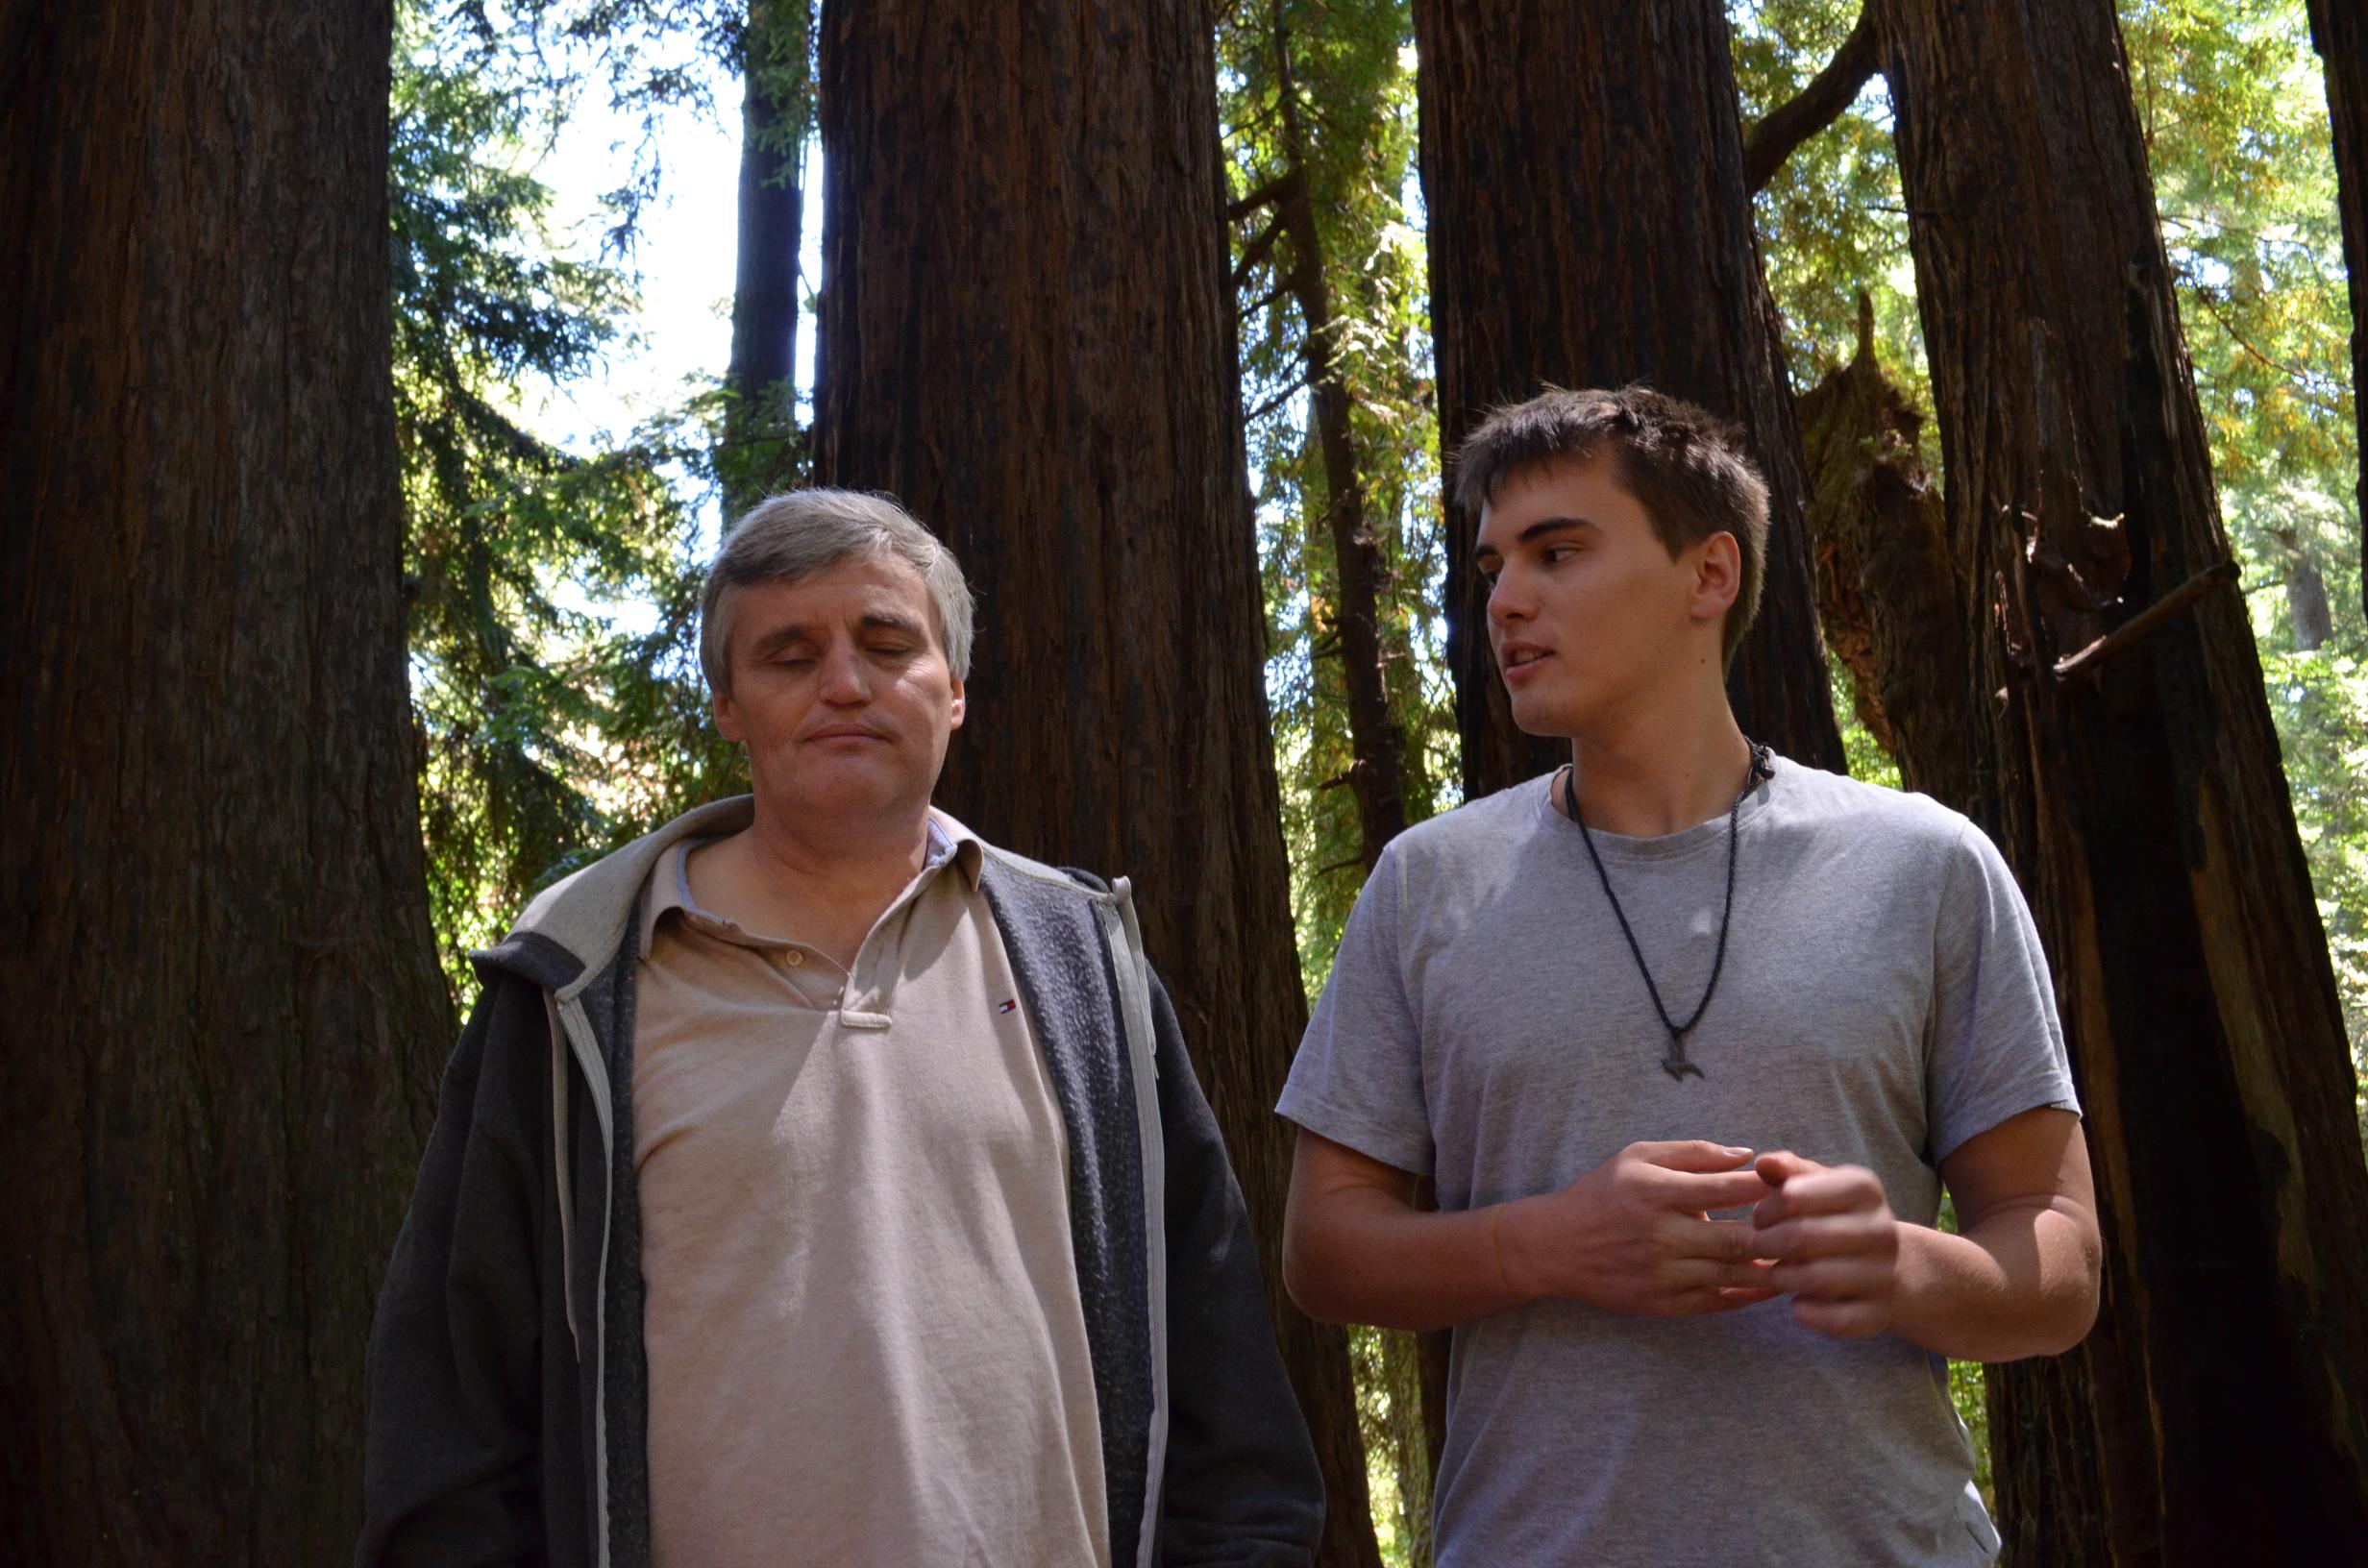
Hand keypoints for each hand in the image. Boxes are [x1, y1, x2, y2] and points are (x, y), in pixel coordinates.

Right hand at [1499, 1141, 1777, 1317]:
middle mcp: (1659, 1235)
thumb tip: (1747, 1154)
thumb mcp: (1639, 1157)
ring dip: (1771, 1267)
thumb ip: (1694, 1153)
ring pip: (1732, 1274)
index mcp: (1654, 1192)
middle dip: (1778, 1233)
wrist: (1558, 1246)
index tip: (1791, 1184)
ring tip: (1803, 1257)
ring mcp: (1661, 1274)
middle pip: (1735, 1238)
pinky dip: (1749, 1294)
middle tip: (1810, 1227)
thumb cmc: (1605, 1194)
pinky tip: (1770, 1282)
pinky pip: (1717, 1302)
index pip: (1724, 1188)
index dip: (1764, 1187)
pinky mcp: (1662, 1304)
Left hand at [1751, 1151, 1900, 1338]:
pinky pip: (1836, 1320)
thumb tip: (1762, 1162)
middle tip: (1756, 1248)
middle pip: (1801, 1238)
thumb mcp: (1816, 1184)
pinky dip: (1808, 1314)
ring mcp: (1885, 1274)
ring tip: (1775, 1272)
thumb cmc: (1835, 1216)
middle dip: (1766, 1244)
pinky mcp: (1880, 1313)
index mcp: (1863, 1188)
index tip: (1759, 1218)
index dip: (1765, 1210)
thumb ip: (1788, 1170)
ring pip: (1816, 1279)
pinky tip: (1797, 1303)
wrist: (1888, 1264)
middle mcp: (1881, 1229)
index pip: (1792, 1196)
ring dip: (1783, 1277)